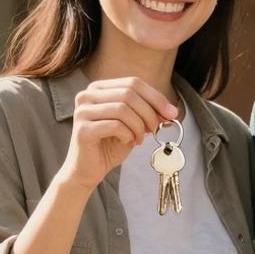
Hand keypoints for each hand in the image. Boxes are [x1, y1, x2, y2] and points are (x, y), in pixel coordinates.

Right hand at [58, 77, 178, 190]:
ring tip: (139, 139)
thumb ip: (148, 113)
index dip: (156, 97)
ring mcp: (82, 111)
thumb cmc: (109, 146)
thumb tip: (171, 110)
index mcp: (99, 88)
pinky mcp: (82, 130)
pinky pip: (115, 125)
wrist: (87, 170)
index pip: (133, 83)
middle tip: (155, 129)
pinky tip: (127, 142)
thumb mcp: (133, 125)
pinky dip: (128, 135)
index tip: (172, 113)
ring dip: (139, 126)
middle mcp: (87, 95)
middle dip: (149, 112)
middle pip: (129, 93)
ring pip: (122, 108)